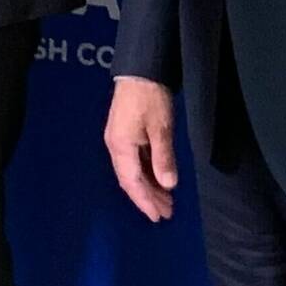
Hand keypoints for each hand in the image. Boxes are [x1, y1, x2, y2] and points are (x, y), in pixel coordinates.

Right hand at [106, 76, 179, 221]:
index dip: (146, 201)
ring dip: (149, 186)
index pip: (133, 183)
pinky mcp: (125, 133)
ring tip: (166, 200)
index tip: (159, 217)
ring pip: (133, 172)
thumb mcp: (161, 127)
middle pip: (131, 180)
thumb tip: (169, 185)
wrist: (140, 69)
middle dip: (148, 198)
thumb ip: (163, 157)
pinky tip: (159, 179)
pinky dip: (147, 173)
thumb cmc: (150, 97)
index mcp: (121, 147)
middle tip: (167, 213)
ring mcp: (119, 140)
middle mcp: (116, 147)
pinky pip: (135, 161)